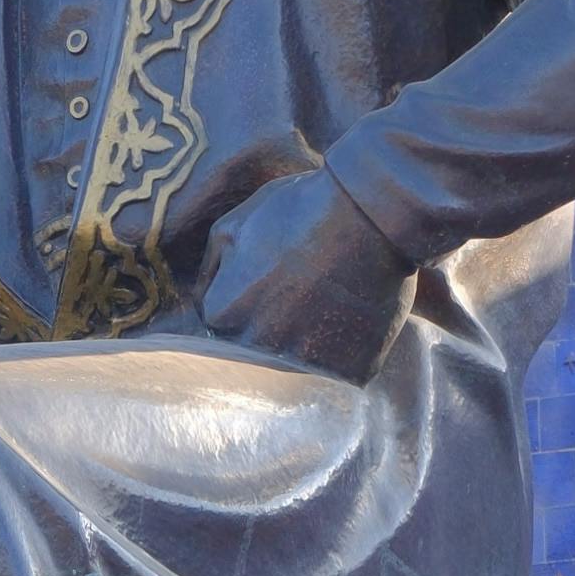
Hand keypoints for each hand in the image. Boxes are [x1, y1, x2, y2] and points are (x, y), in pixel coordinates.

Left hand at [196, 168, 414, 380]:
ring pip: (300, 357)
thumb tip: (204, 299)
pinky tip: (353, 311)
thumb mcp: (234, 224)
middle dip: (274, 318)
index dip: (244, 293)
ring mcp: (306, 360)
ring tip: (329, 293)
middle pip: (258, 344)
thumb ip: (211, 269)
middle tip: (303, 282)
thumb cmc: (298, 209)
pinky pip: (342, 366)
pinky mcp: (348, 366)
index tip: (270, 272)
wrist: (370, 210)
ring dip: (310, 334)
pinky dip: (348, 344)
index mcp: (225, 315)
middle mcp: (259, 347)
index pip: (222, 319)